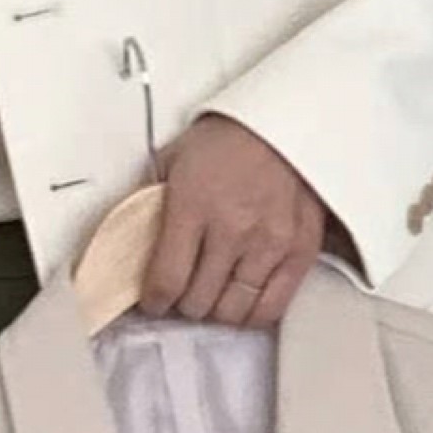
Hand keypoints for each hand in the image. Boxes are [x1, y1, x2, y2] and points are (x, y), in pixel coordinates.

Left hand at [139, 113, 327, 327]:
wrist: (286, 120)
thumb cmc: (231, 136)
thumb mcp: (175, 158)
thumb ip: (152, 202)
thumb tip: (132, 240)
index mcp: (194, 205)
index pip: (166, 280)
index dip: (154, 301)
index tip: (153, 301)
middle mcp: (232, 229)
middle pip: (198, 303)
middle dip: (184, 303)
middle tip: (183, 293)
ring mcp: (269, 243)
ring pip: (233, 311)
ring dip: (217, 309)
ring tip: (214, 295)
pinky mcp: (299, 252)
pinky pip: (272, 308)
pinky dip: (252, 312)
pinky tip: (243, 300)